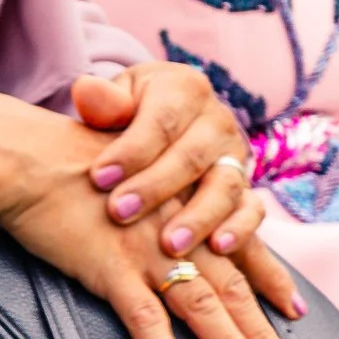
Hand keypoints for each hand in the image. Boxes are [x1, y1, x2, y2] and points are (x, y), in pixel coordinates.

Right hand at [0, 148, 296, 338]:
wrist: (26, 156)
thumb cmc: (67, 160)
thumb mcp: (129, 170)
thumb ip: (157, 192)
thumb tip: (167, 216)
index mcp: (184, 204)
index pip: (240, 249)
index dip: (271, 281)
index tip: (295, 310)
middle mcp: (177, 229)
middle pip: (231, 288)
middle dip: (261, 335)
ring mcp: (147, 250)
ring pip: (203, 307)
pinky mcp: (111, 267)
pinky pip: (146, 320)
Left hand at [70, 65, 297, 301]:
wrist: (160, 127)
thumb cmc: (128, 116)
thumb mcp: (115, 100)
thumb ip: (103, 102)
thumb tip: (85, 91)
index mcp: (185, 89)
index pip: (161, 121)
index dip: (131, 151)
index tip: (98, 178)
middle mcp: (217, 121)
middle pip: (192, 156)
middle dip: (155, 187)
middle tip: (119, 213)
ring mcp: (235, 156)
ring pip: (225, 185)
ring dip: (198, 217)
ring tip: (169, 244)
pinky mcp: (246, 189)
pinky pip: (252, 209)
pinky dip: (239, 229)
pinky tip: (217, 249)